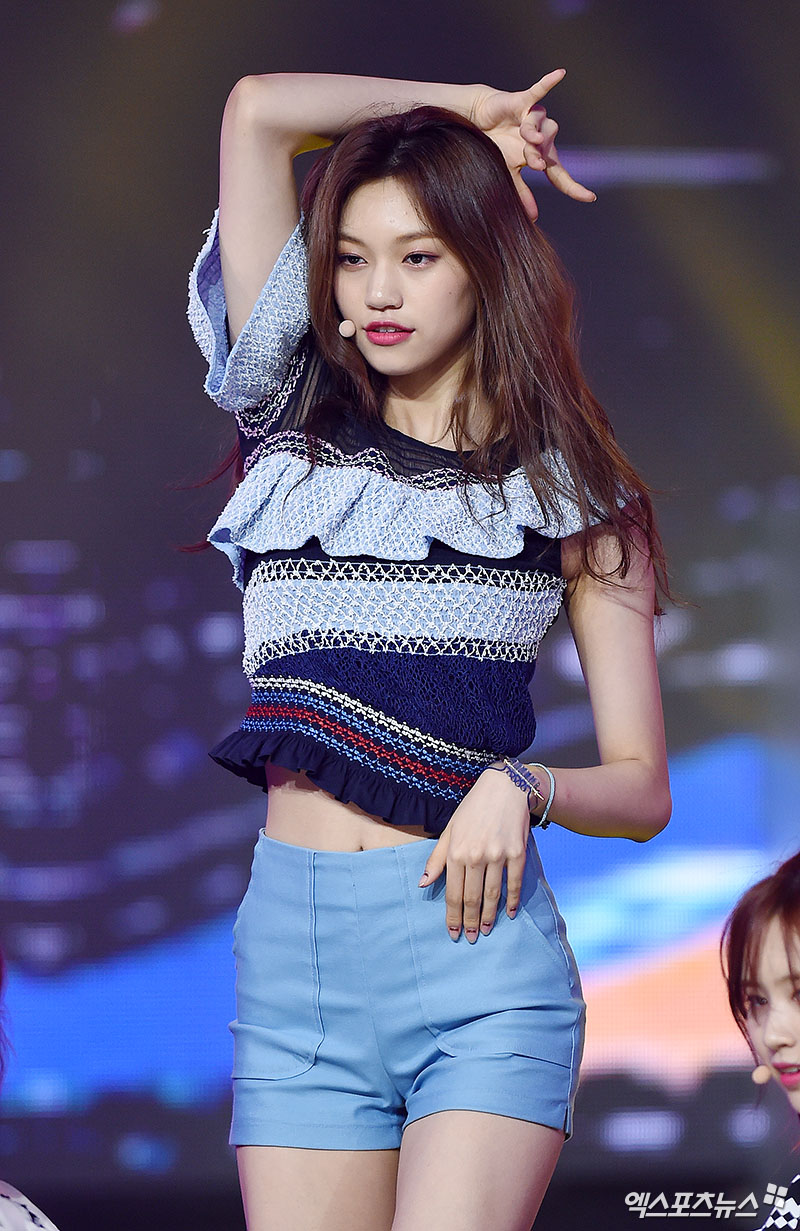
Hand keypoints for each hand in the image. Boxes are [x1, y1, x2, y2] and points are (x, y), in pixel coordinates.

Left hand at [418, 767, 529, 941]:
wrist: (505, 788)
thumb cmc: (473, 809)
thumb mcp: (449, 830)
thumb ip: (436, 858)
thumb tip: (423, 883)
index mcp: (456, 852)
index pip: (452, 893)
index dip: (452, 916)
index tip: (453, 932)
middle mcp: (475, 856)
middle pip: (472, 898)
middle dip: (470, 921)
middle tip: (471, 938)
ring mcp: (498, 856)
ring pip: (492, 895)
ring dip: (489, 917)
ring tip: (487, 930)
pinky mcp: (517, 854)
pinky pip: (514, 884)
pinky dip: (512, 901)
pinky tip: (509, 913)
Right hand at [469, 69, 595, 221]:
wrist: (478, 120)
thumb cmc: (497, 145)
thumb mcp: (508, 172)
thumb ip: (522, 192)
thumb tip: (534, 218)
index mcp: (540, 156)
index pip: (559, 174)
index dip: (573, 187)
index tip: (589, 198)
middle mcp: (541, 137)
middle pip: (548, 148)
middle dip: (539, 156)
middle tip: (532, 165)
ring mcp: (534, 119)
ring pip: (542, 125)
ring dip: (534, 132)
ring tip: (527, 138)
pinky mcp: (522, 102)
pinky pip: (538, 91)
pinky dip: (548, 82)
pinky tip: (561, 74)